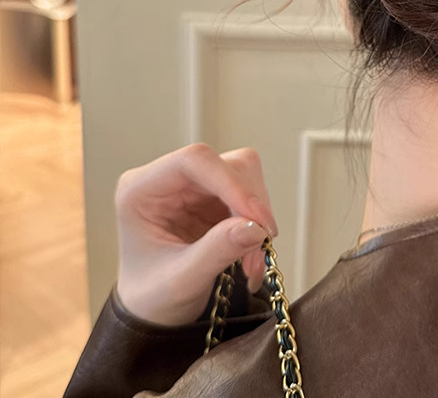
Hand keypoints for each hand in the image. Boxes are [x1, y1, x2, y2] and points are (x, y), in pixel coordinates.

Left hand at [114, 143, 277, 325]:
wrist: (155, 311)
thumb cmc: (152, 297)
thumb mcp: (180, 281)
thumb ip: (216, 251)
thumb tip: (255, 227)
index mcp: (141, 189)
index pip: (194, 161)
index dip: (231, 183)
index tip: (257, 219)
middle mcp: (168, 179)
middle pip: (226, 166)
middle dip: (250, 207)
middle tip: (261, 247)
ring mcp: (194, 186)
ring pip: (245, 176)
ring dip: (258, 216)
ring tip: (254, 260)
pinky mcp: (215, 196)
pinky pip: (251, 195)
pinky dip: (258, 223)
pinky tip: (251, 253)